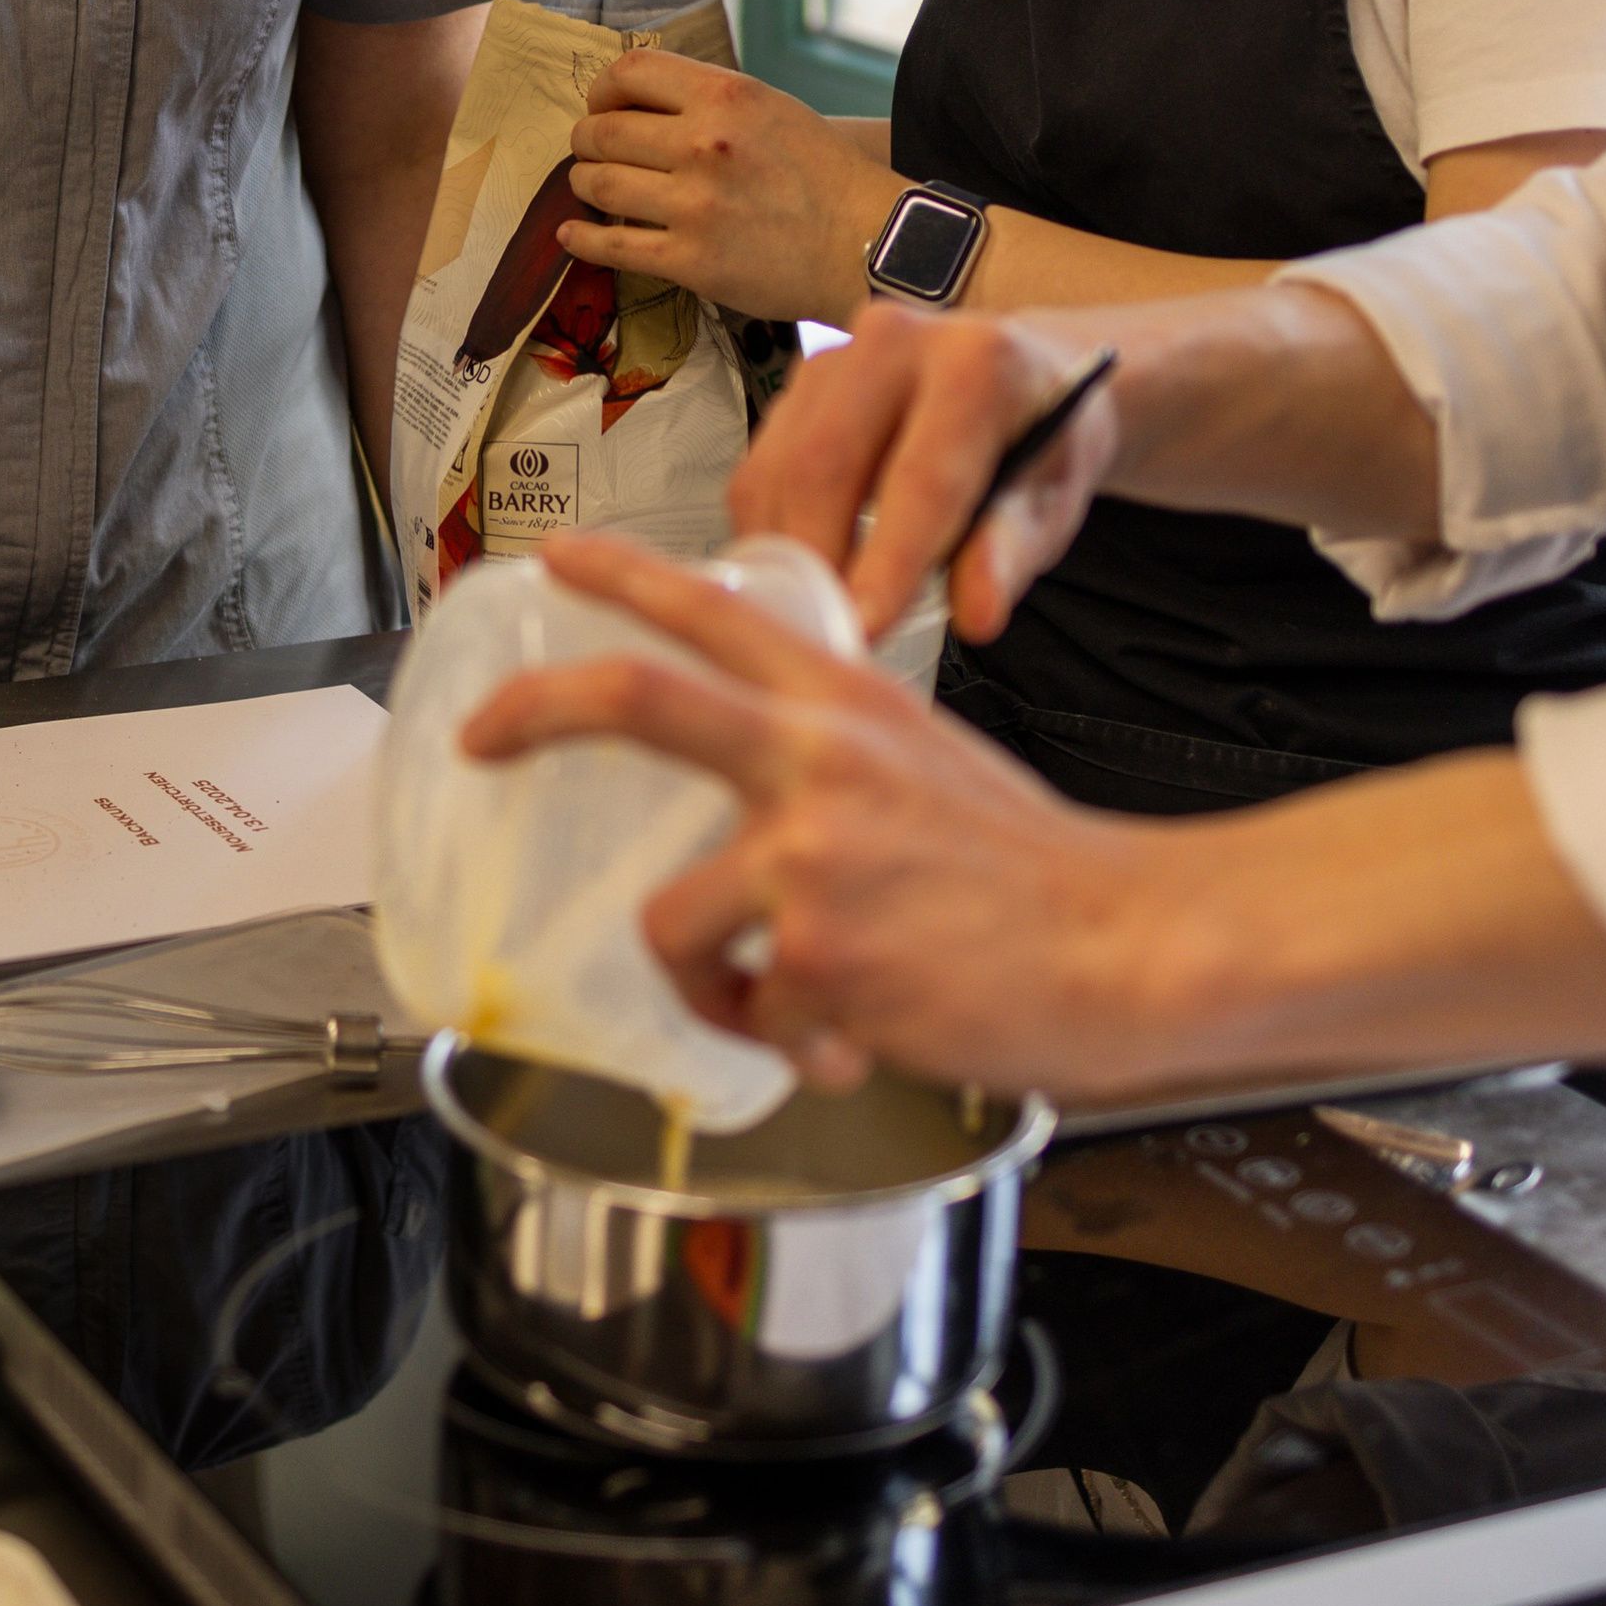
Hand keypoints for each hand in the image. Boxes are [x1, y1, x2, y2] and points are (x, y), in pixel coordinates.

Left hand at [459, 536, 1605, 1113]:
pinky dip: (786, 1045)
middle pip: (639, 700)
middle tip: (478, 735)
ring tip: (789, 1004)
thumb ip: (833, 757)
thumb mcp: (927, 761)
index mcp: (844, 704)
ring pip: (671, 921)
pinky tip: (857, 1036)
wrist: (1127, 940)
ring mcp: (809, 855)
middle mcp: (815, 758)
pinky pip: (744, 1016)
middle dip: (537, 709)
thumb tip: (755, 808)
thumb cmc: (1035, 869)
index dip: (623, 577)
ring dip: (710, 984)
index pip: (716, 608)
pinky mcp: (817, 955)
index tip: (551, 560)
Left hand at [558, 56, 891, 327]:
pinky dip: (582, 238)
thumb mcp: (773, 108)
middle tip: (590, 150)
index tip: (602, 106)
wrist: (866, 243)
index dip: (602, 89)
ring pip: (598, 183)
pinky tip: (573, 234)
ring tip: (588, 186)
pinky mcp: (691, 261)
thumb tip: (643, 102)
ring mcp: (694, 205)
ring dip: (583, 183)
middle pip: (603, 130)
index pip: (630, 72)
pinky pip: (611, 244)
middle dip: (586, 140)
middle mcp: (703, 144)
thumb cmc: (825, 175)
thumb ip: (711, 101)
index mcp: (725, 97)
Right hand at [729, 304, 1119, 640]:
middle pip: (825, 462)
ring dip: (783, 550)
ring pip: (779, 467)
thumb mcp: (1051, 501)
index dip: (889, 561)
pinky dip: (769, 530)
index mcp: (975, 365)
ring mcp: (836, 355)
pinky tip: (795, 571)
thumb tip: (976, 614)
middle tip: (823, 633)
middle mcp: (896, 340)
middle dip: (817, 559)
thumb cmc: (1042, 444)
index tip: (864, 628)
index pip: (922, 475)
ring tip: (809, 613)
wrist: (1025, 378)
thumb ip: (1010, 553)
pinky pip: (760, 467)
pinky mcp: (797, 383)